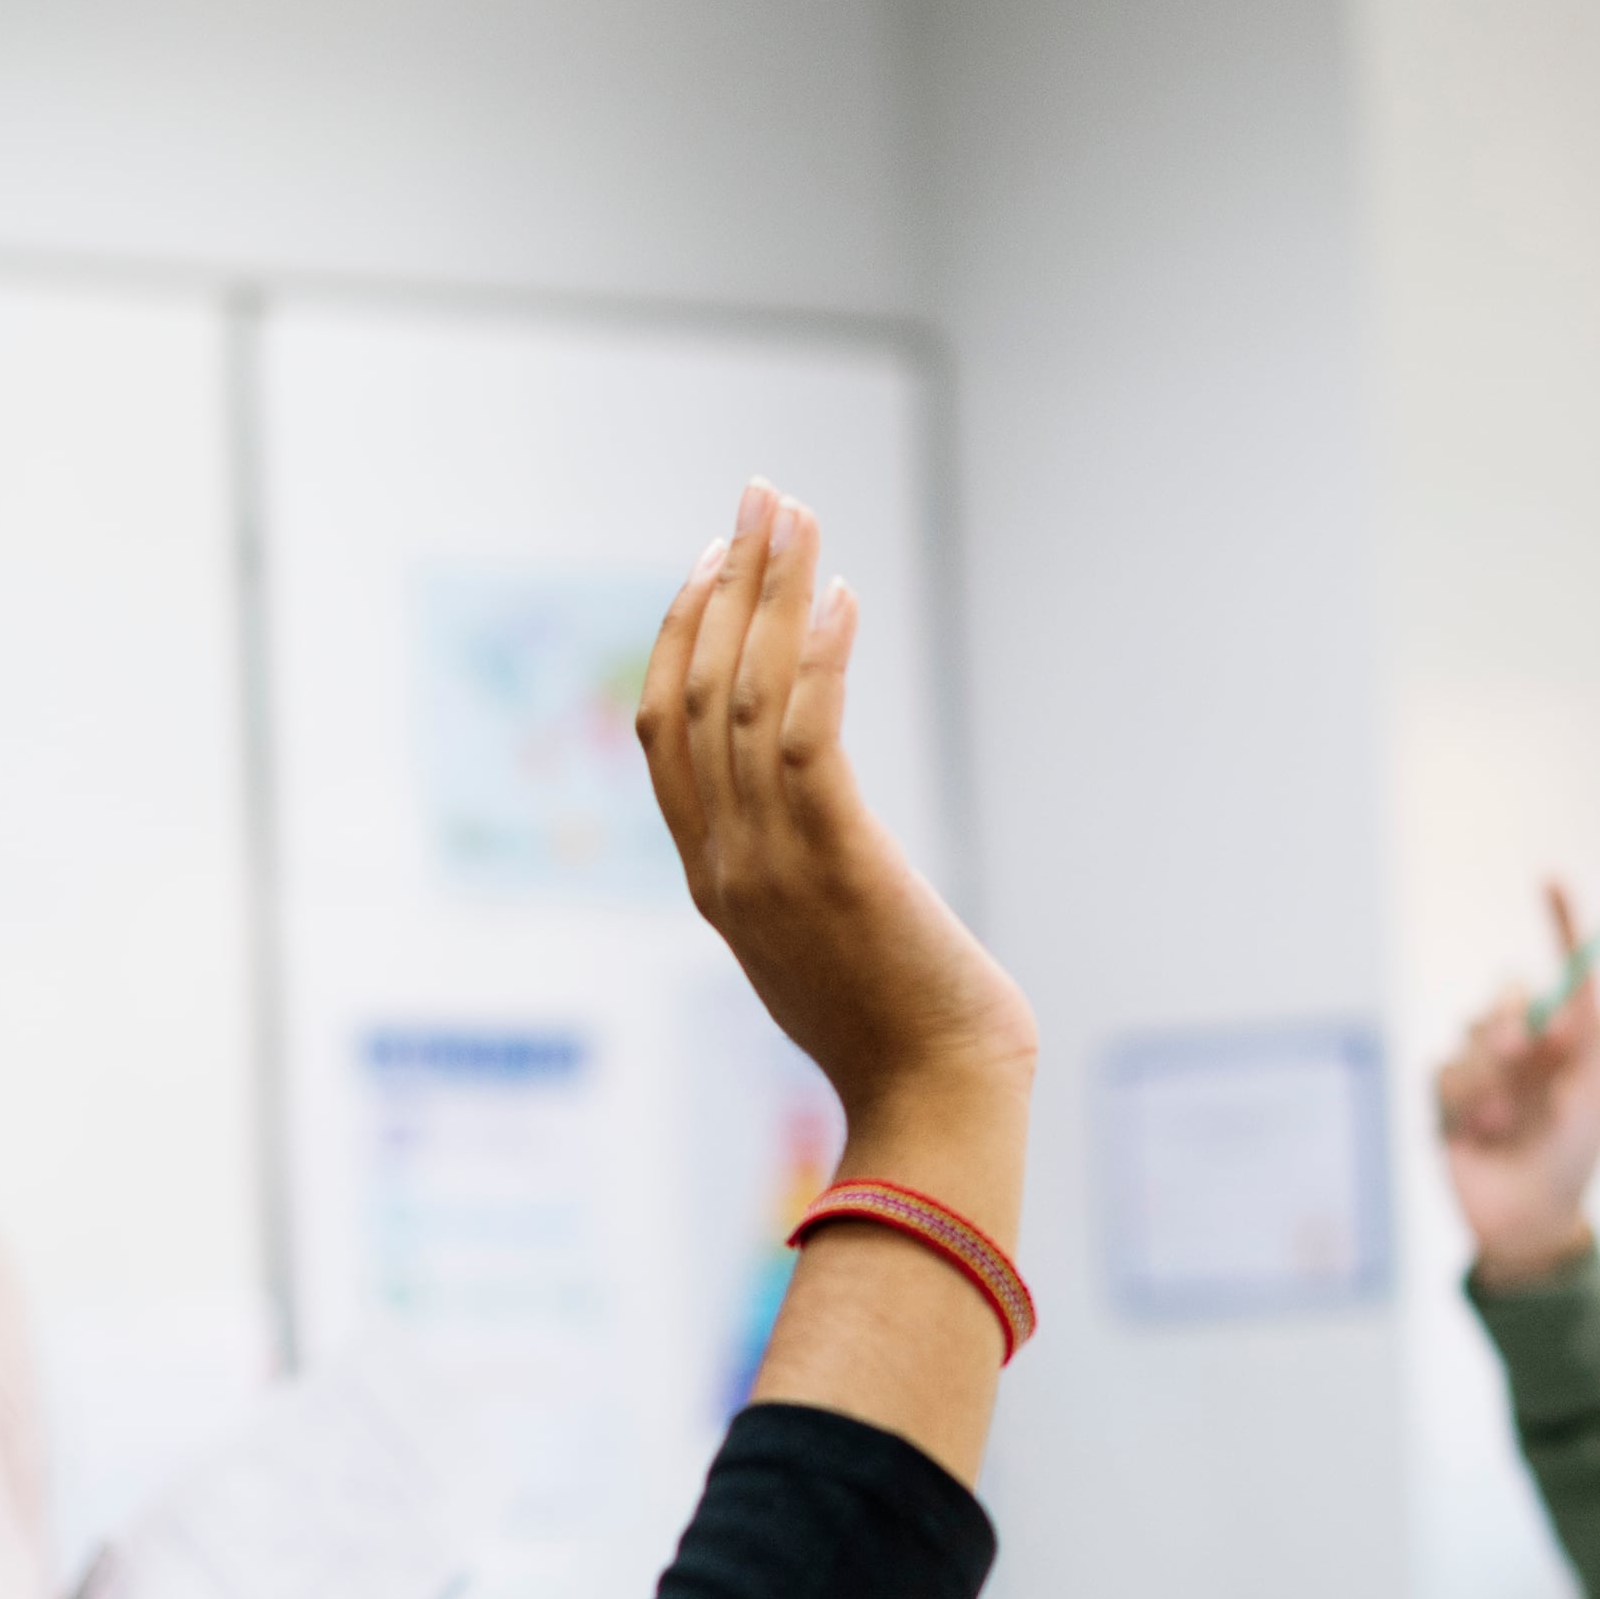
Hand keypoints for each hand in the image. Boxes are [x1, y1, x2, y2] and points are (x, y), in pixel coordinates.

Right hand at [635, 482, 1036, 1145]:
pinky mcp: (836, 863)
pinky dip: (816, 659)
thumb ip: (799, 874)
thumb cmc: (903, 1034)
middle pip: (698, 692)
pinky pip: (807, 739)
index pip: (664, 733)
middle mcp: (724, 864)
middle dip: (725, 581)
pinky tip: (840, 596)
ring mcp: (770, 865)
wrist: (935, 1103)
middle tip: (758, 495)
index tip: (714, 559)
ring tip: (796, 513)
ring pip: (746, 700)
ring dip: (770, 595)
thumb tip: (820, 825)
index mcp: (712, 880)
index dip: (680, 636)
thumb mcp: (822, 942)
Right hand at [1436, 879, 1599, 1285]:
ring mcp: (1484, 1069)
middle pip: (1506, 995)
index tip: (1551, 882)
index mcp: (1570, 1039)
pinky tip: (1478, 1136)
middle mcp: (1526, 1044)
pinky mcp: (1446, 1096)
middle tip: (1523, 1053)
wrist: (1529, 1221)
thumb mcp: (1599, 1096)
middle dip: (1510, 1021)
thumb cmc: (1578, 1159)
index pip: (1566, 969)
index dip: (1561, 923)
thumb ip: (1591, 1040)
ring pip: (1469, 1036)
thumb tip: (1566, 994)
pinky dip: (1462, 1102)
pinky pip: (1441, 1071)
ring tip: (1504, 1126)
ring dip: (1489, 1082)